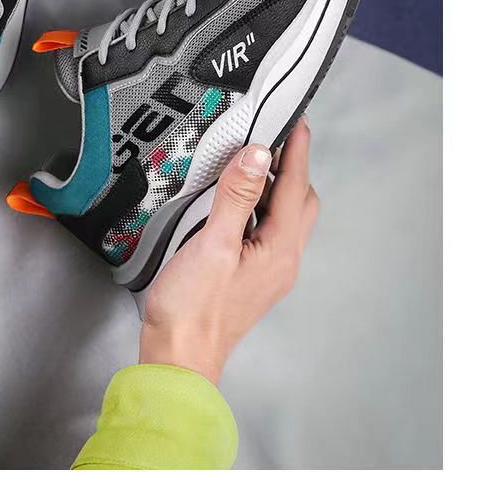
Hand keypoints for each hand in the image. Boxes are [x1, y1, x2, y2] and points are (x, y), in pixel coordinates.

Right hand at [139, 119, 317, 384]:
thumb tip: (259, 155)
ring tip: (250, 161)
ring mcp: (268, 270)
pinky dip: (258, 206)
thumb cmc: (192, 309)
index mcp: (280, 250)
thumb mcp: (213, 244)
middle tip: (271, 136)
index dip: (296, 150)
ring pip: (283, 216)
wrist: (177, 358)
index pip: (296, 187)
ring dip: (274, 186)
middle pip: (300, 201)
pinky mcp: (250, 276)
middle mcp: (282, 260)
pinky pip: (265, 230)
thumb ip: (237, 196)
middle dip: (292, 166)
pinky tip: (233, 200)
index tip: (295, 119)